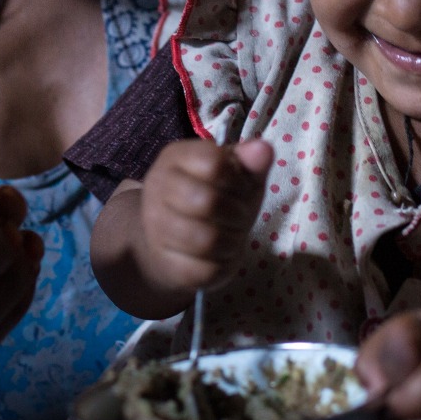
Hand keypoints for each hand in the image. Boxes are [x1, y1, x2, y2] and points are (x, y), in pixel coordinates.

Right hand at [135, 138, 273, 293]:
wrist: (176, 239)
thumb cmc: (215, 198)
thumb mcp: (236, 176)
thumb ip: (251, 163)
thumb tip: (264, 149)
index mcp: (175, 157)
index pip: (213, 163)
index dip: (237, 179)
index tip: (238, 187)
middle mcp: (157, 187)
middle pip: (207, 201)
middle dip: (236, 213)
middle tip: (238, 216)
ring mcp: (156, 227)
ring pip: (205, 240)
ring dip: (232, 241)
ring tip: (230, 236)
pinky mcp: (165, 263)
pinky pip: (204, 270)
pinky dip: (222, 266)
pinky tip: (219, 257)